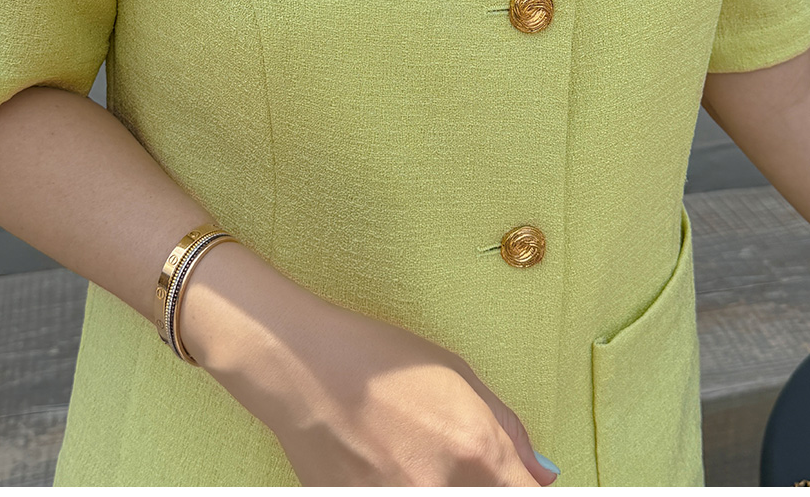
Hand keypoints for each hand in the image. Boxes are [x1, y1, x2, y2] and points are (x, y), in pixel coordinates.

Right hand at [180, 245, 558, 486]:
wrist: (303, 367)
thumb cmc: (377, 359)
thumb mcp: (454, 374)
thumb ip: (506, 429)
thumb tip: (541, 474)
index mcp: (475, 449)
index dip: (527, 492)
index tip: (517, 484)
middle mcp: (442, 489)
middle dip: (481, 487)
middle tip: (457, 465)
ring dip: (441, 487)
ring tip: (414, 456)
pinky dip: (400, 487)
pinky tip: (385, 464)